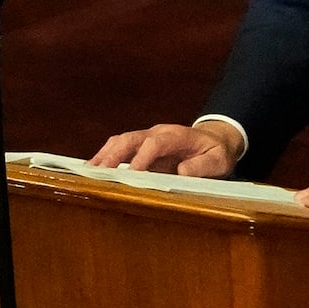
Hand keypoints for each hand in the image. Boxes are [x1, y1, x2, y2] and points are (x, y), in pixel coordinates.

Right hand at [89, 122, 241, 177]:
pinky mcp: (141, 146)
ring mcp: (148, 137)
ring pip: (121, 141)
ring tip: (89, 172)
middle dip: (114, 154)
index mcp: (179, 136)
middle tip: (99, 173)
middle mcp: (159, 133)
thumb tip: (182, 172)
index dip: (142, 158)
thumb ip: (203, 166)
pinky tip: (93, 170)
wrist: (216, 140)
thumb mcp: (219, 161)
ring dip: (105, 155)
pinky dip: (105, 157)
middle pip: (132, 138)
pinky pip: (120, 147)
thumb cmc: (216, 152)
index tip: (131, 174)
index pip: (156, 143)